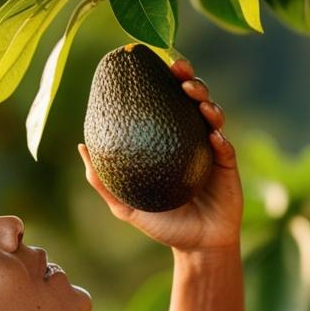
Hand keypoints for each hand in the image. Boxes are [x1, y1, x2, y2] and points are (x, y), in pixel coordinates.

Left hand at [79, 58, 242, 253]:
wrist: (196, 248)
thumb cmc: (163, 225)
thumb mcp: (126, 205)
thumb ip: (104, 181)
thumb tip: (81, 148)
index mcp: (170, 139)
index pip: (167, 102)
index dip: (164, 80)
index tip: (154, 62)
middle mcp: (192, 138)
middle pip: (194, 99)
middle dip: (189, 79)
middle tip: (178, 71)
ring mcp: (212, 151)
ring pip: (213, 116)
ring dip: (207, 102)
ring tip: (196, 99)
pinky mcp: (228, 167)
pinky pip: (226, 148)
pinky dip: (219, 139)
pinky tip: (212, 137)